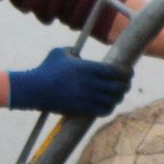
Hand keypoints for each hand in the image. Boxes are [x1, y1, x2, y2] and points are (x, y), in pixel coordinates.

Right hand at [6, 48, 131, 116]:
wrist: (33, 89)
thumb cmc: (46, 69)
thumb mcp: (60, 53)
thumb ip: (73, 52)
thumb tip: (80, 55)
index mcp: (88, 67)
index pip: (117, 71)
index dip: (127, 73)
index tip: (130, 72)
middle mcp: (90, 83)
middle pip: (118, 87)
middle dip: (126, 86)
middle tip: (126, 85)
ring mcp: (86, 97)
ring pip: (112, 100)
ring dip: (118, 98)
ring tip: (118, 96)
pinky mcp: (81, 109)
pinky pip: (102, 111)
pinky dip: (108, 108)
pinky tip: (108, 105)